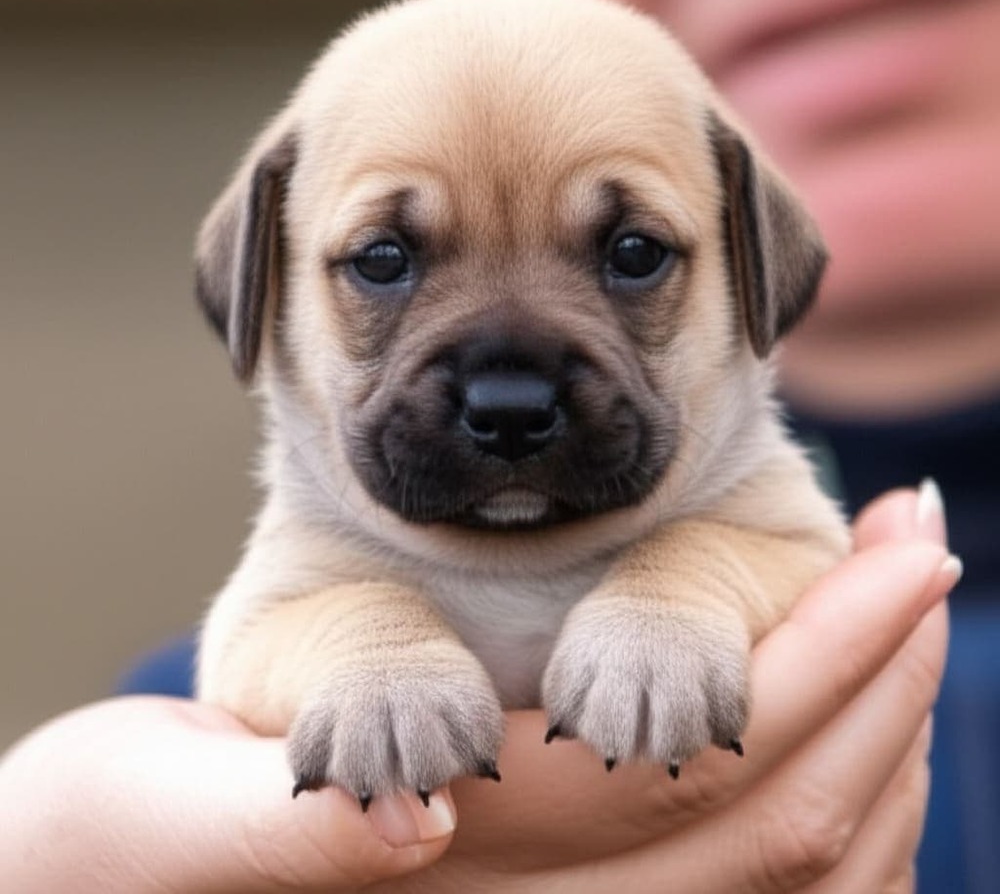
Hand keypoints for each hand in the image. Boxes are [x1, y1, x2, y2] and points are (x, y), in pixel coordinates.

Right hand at [0, 486, 950, 891]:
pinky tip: (841, 683)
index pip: (709, 783)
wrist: (119, 877)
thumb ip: (289, 821)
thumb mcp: (170, 814)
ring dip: (880, 719)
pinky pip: (753, 873)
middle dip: (884, 671)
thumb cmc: (116, 846)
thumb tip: (418, 801)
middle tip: (925, 536)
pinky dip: (835, 772)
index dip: (829, 662)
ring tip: (904, 588)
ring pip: (803, 867)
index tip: (905, 542)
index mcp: (469, 881)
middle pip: (790, 824)